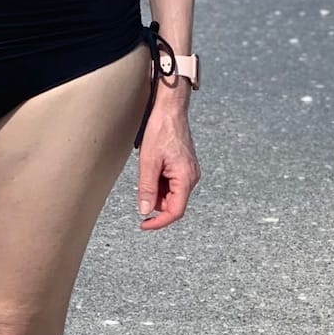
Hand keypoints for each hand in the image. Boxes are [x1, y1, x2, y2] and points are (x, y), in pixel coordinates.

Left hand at [136, 101, 200, 230]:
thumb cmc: (161, 130)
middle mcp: (192, 177)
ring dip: (156, 189)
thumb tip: (145, 211)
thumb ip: (147, 189)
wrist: (170, 109)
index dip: (159, 222)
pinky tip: (153, 166)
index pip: (175, 211)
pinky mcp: (185, 166)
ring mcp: (190, 171)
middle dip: (155, 200)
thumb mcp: (149, 162)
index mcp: (186, 178)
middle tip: (141, 184)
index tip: (144, 224)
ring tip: (148, 169)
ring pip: (171, 193)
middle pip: (173, 203)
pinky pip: (172, 183)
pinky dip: (160, 181)